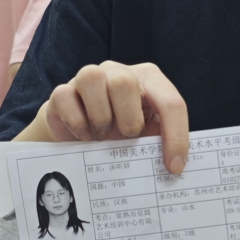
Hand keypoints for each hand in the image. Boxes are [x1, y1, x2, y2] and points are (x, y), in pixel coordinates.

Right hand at [45, 60, 188, 174]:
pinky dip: (76, 122)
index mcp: (148, 80)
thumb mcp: (146, 137)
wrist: (81, 135)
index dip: (176, 135)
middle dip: (128, 119)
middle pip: (124, 82)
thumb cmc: (120, 133)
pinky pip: (65, 96)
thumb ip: (160, 142)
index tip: (174, 166)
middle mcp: (119, 72)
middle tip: (127, 137)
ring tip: (104, 132)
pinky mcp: (62, 92)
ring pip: (92, 78)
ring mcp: (89, 77)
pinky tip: (84, 136)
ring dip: (100, 115)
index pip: (170, 102)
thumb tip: (178, 165)